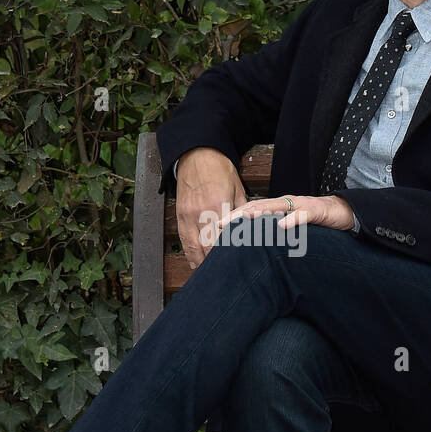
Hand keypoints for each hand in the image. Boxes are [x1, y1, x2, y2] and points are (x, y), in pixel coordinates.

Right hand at [176, 147, 246, 268]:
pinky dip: (190, 254)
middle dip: (216, 264)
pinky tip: (196, 264)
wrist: (197, 154)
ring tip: (210, 276)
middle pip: (208, 247)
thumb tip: (251, 229)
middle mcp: (201, 213)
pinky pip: (184, 240)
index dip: (230, 255)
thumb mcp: (238, 188)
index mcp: (219, 206)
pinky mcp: (180, 215)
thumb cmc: (220, 170)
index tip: (237, 266)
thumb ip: (243, 211)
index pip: (224, 239)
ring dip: (201, 263)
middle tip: (226, 277)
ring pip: (194, 247)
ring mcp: (188, 215)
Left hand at [214, 193, 355, 234]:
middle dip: (239, 214)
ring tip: (243, 218)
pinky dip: (292, 220)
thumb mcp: (292, 230)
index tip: (218, 227)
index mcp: (278, 209)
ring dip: (260, 212)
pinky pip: (303, 215)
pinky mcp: (316, 211)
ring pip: (277, 207)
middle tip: (222, 224)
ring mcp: (300, 206)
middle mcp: (286, 204)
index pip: (253, 211)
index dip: (235, 217)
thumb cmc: (315, 224)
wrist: (344, 214)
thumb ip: (275, 235)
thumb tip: (254, 249)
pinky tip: (282, 226)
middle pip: (259, 206)